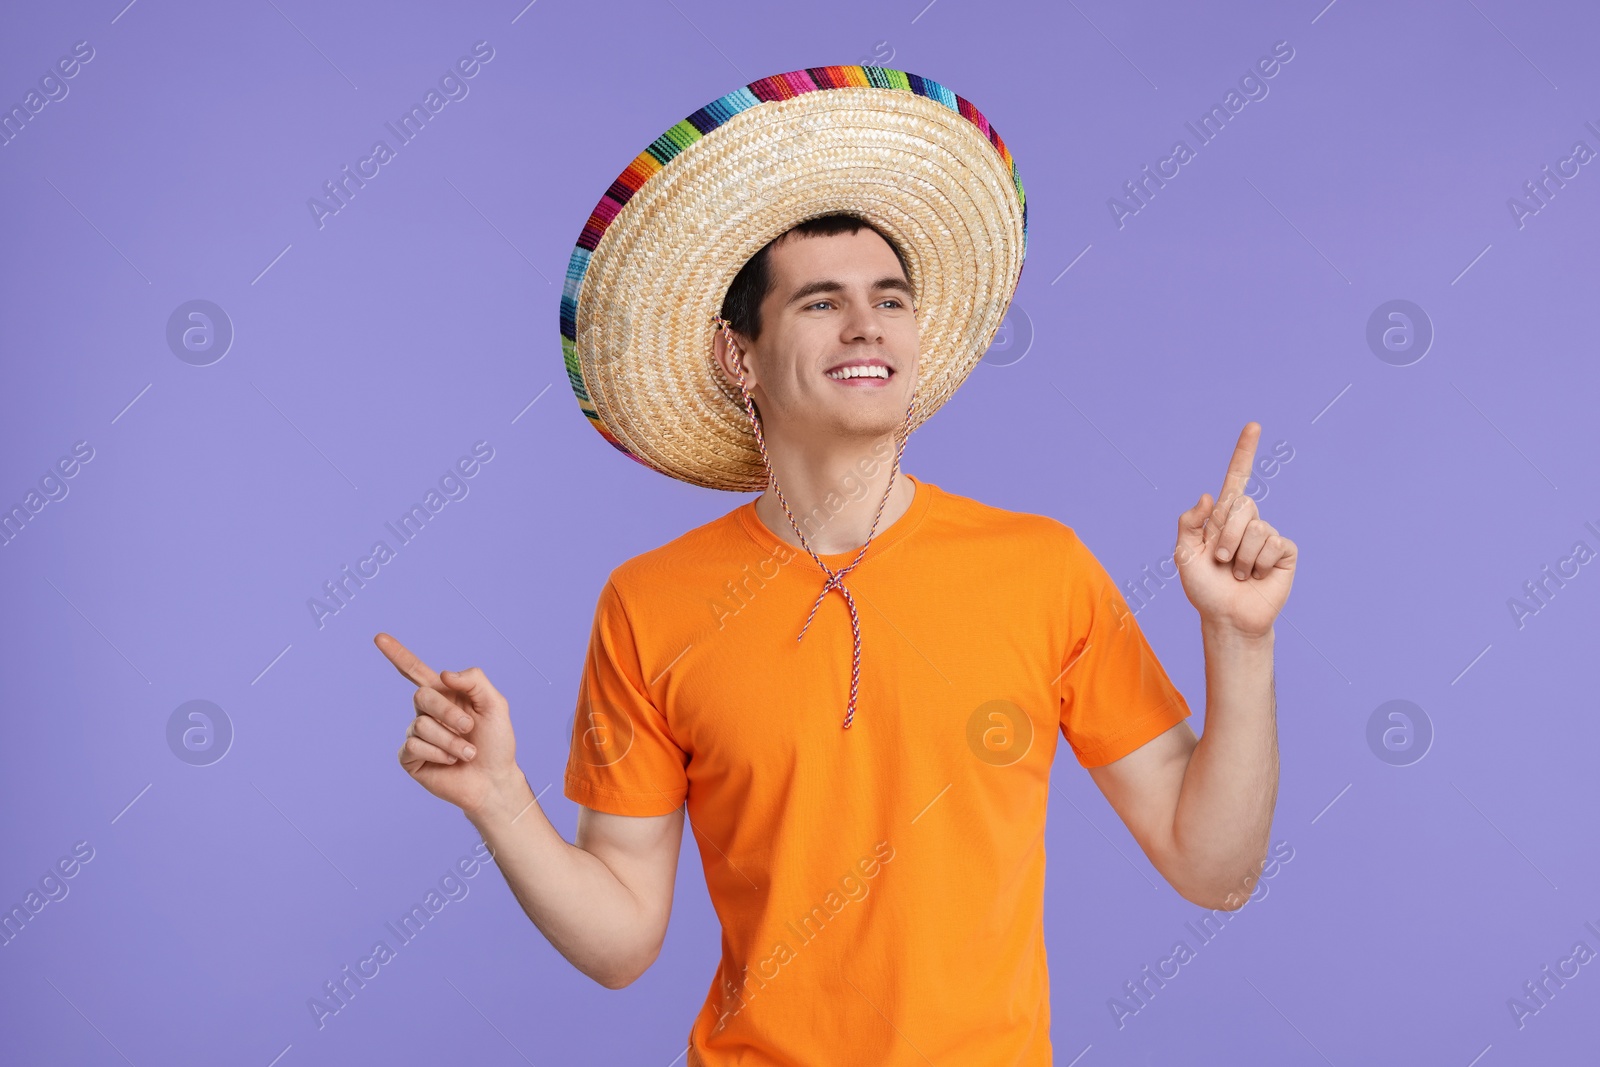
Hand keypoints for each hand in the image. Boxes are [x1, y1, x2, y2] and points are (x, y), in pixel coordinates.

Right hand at [375, 633, 523, 817]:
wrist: (494, 780)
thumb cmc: (496, 742)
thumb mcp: (495, 705)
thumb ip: (474, 680)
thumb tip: (443, 675)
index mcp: (445, 694)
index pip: (415, 670)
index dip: (397, 654)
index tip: (379, 637)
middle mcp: (426, 712)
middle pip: (422, 695)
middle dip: (449, 712)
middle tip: (469, 727)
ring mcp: (416, 734)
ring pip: (422, 725)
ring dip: (451, 740)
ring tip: (467, 752)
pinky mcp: (409, 757)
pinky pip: (414, 745)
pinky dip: (438, 753)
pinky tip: (450, 762)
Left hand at [1174, 423, 1297, 637]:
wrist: (1227, 618)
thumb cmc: (1204, 588)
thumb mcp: (1184, 554)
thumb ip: (1189, 523)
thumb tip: (1208, 495)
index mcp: (1223, 518)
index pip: (1236, 479)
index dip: (1245, 453)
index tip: (1254, 426)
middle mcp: (1248, 522)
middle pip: (1242, 505)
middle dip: (1227, 535)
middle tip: (1223, 561)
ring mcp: (1268, 536)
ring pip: (1257, 528)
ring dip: (1242, 556)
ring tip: (1239, 574)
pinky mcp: (1285, 552)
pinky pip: (1274, 544)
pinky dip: (1259, 563)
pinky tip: (1257, 576)